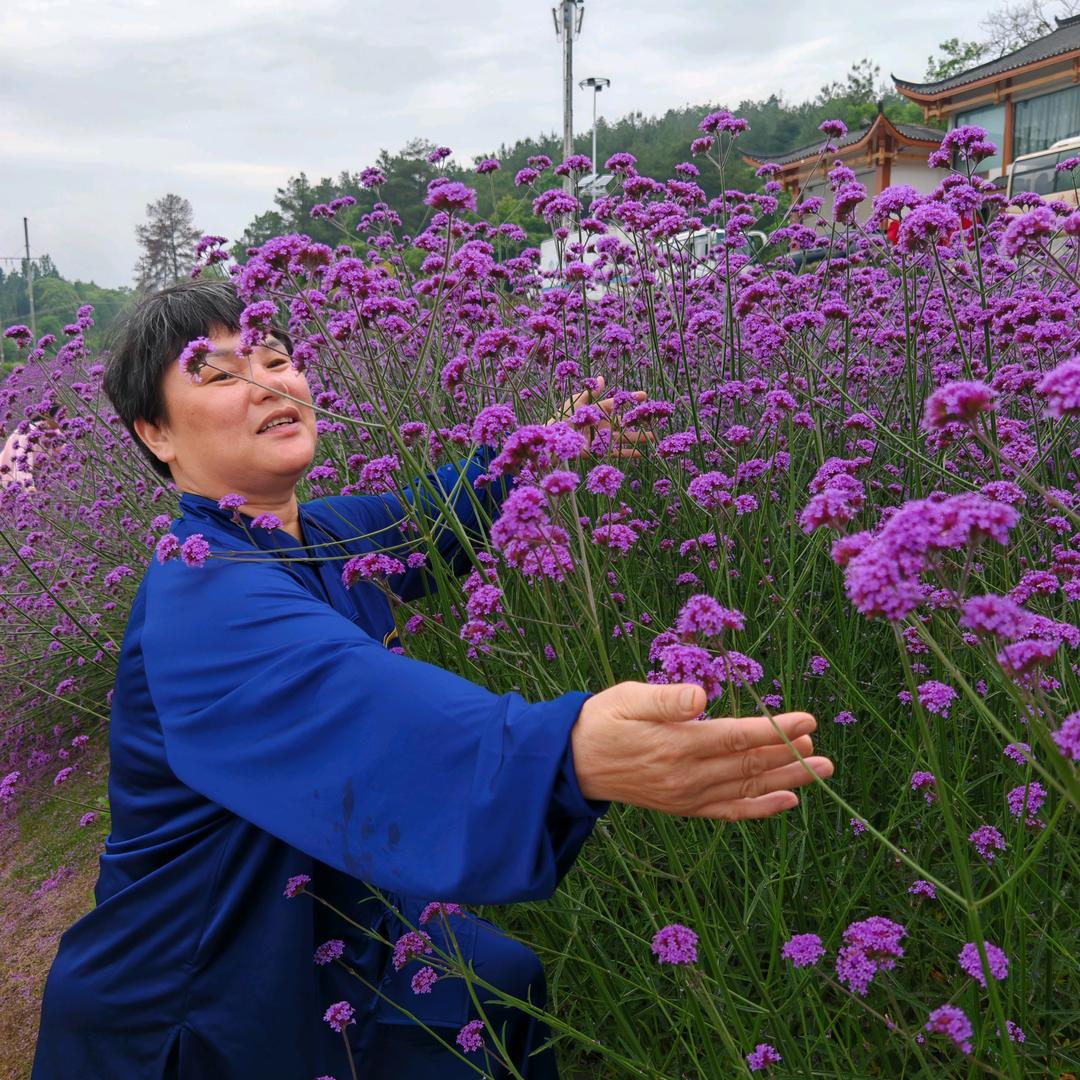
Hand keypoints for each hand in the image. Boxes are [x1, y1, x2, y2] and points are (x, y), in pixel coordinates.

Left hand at [547, 376, 654, 458]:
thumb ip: (590, 392)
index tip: (644, 395)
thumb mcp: (576, 404)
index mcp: (596, 410)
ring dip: (638, 438)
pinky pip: (616, 452)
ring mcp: (602, 438)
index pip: (616, 403)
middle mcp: (602, 424)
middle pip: (624, 421)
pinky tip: (641, 454)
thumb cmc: (561, 419)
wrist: (553, 440)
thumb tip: (601, 378)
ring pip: (624, 437)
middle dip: (638, 421)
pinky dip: (628, 454)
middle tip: (654, 418)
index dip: (630, 399)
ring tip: (653, 438)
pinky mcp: (599, 451)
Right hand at [571, 681, 833, 819]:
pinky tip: (786, 801)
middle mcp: (686, 776)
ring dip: (786, 780)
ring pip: (746, 789)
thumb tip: (701, 697)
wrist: (573, 763)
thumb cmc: (603, 721)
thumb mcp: (628, 698)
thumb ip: (666, 699)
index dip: (775, 730)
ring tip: (819, 769)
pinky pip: (729, 811)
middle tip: (820, 745)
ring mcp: (687, 796)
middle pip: (749, 766)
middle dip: (789, 755)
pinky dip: (760, 808)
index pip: (737, 737)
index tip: (807, 720)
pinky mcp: (684, 806)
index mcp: (676, 745)